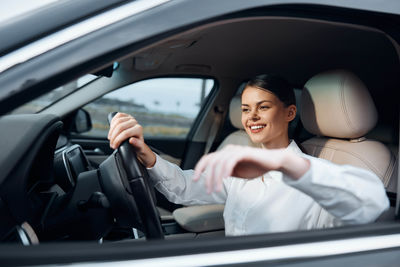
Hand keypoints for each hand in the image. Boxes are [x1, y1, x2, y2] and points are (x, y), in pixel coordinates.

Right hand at [107, 112, 155, 167]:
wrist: (135, 141)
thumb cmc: (137, 145)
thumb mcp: (139, 147)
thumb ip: (137, 144)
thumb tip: (131, 140)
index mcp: (138, 129)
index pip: (125, 133)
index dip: (117, 140)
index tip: (114, 146)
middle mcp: (135, 122)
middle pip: (120, 127)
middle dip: (113, 137)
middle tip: (111, 144)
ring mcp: (130, 117)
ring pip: (117, 122)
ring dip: (111, 131)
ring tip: (110, 139)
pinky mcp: (125, 115)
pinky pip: (117, 116)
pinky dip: (112, 123)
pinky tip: (112, 130)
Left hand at [192, 145, 309, 192]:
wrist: (273, 162)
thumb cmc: (256, 166)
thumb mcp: (237, 172)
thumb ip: (226, 173)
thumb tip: (214, 179)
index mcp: (225, 154)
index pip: (208, 159)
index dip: (199, 168)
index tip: (195, 179)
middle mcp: (229, 150)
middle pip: (211, 162)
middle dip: (208, 177)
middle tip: (208, 190)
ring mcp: (236, 150)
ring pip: (220, 162)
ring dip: (216, 177)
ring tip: (216, 189)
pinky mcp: (244, 152)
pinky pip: (231, 160)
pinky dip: (226, 169)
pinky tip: (225, 178)